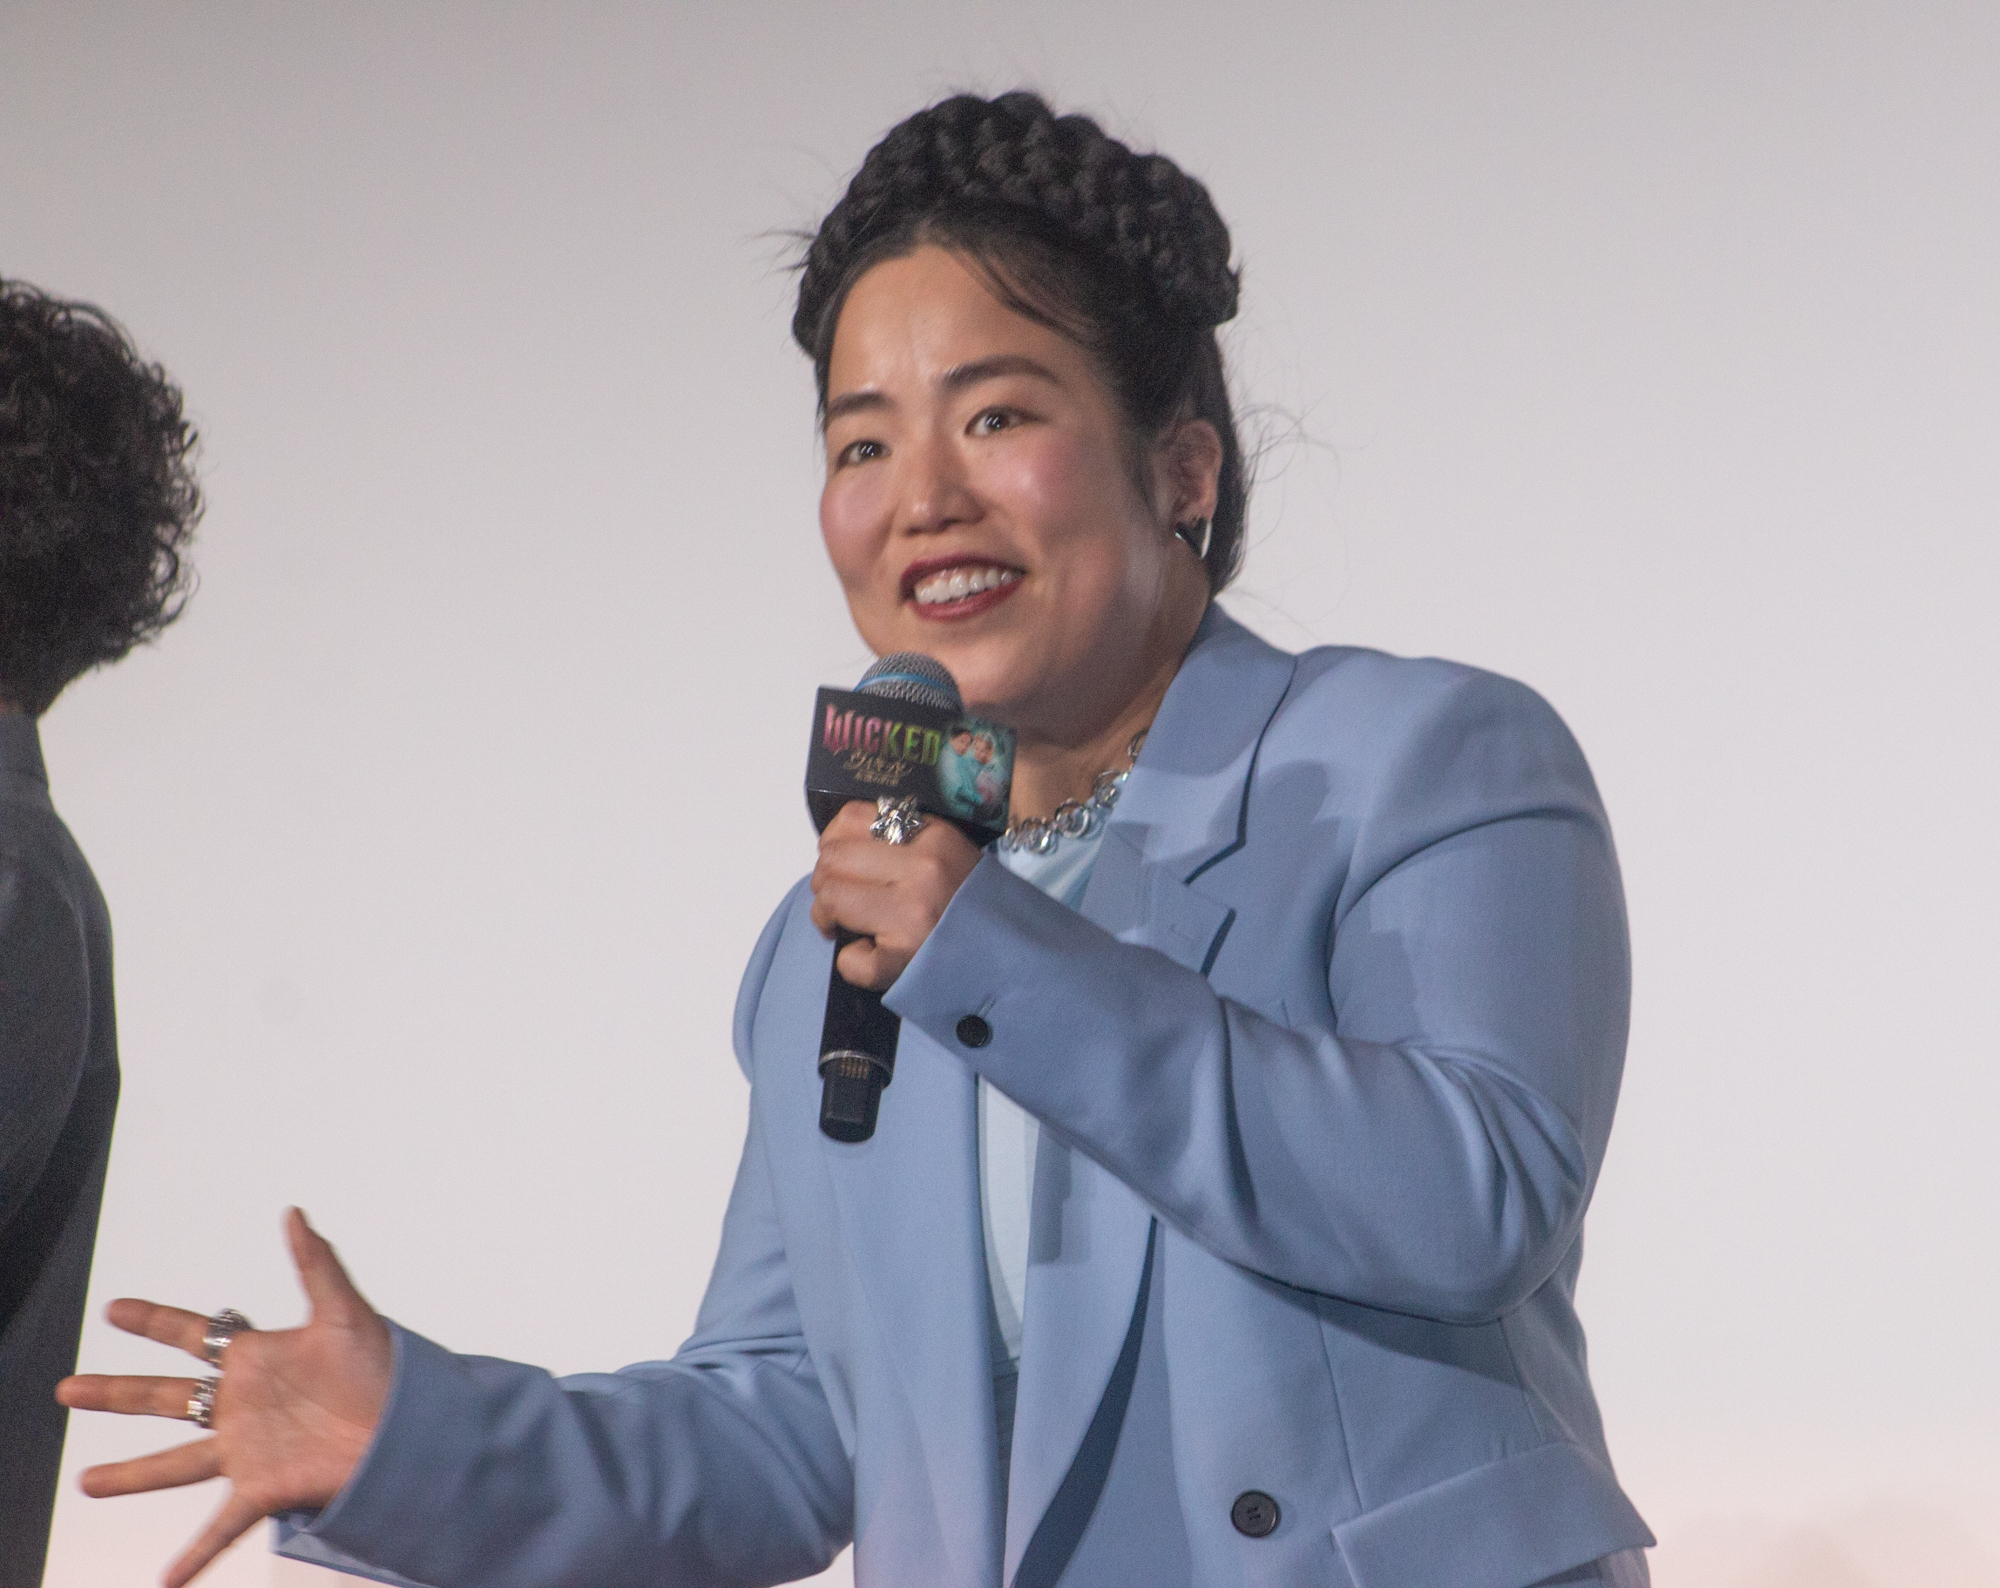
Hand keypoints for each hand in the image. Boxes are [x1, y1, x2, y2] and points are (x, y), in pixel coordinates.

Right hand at [56, 1208, 392, 1587]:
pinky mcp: (265, 1489)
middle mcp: (241, 1405)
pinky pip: (220, 1527)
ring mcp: (247, 1449)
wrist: (410, 1426)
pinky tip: (164, 1582)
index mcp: (256, 1359)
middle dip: (115, 1392)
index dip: (154, 1321)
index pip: (192, 1335)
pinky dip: (193, 1557)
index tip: (114, 1308)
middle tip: (65, 1388)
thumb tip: (294, 1212)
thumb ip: (316, 1263)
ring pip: (174, 1464)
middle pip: (164, 1397)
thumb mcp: (345, 1313)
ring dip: (131, 1475)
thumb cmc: (384, 1368)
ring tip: (86, 1483)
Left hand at [809, 800, 980, 987]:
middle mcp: (923, 871)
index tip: (841, 861)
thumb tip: (837, 845)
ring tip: (844, 924)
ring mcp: (913, 917)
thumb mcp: (946, 853)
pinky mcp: (905, 961)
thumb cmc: (971, 902)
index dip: (834, 841)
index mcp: (932, 837)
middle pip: (833, 859)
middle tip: (839, 899)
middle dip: (825, 881)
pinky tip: (869, 956)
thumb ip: (901, 840)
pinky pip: (850, 960)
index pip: (853, 819)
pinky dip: (851, 963)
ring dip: (826, 916)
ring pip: (831, 900)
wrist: (1013, 954)